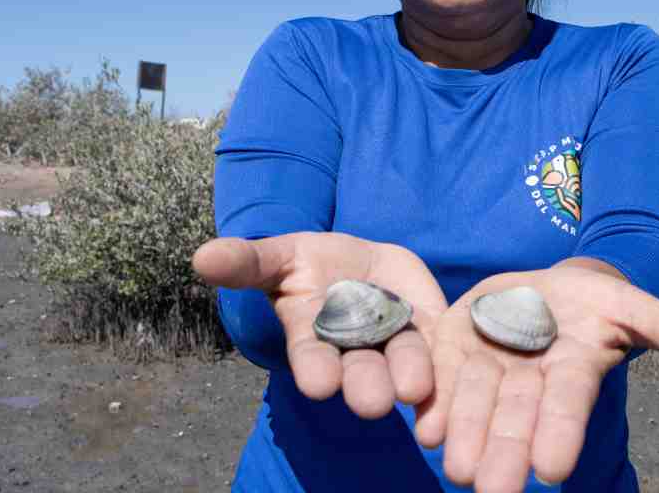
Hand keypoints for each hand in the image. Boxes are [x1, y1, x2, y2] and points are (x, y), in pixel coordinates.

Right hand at [191, 234, 447, 419]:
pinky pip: (443, 353)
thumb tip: (200, 256)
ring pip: (405, 365)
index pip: (312, 357)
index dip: (315, 369)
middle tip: (373, 402)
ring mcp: (394, 344)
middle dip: (366, 386)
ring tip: (414, 389)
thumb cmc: (309, 263)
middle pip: (361, 372)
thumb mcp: (278, 256)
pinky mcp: (431, 334)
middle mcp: (354, 349)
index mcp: (314, 335)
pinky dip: (449, 372)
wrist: (360, 263)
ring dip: (411, 378)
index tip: (319, 383)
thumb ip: (247, 262)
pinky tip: (457, 386)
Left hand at [415, 263, 658, 491]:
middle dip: (504, 456)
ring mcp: (485, 365)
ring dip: (464, 437)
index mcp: (570, 371)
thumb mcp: (629, 305)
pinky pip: (437, 378)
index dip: (560, 434)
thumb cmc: (592, 305)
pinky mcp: (449, 347)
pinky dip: (430, 402)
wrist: (542, 291)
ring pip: (473, 405)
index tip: (554, 469)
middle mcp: (526, 379)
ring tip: (454, 467)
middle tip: (491, 492)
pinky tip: (423, 424)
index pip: (567, 406)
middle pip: (514, 420)